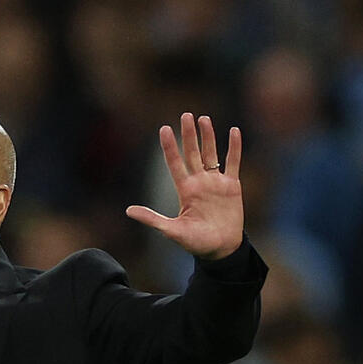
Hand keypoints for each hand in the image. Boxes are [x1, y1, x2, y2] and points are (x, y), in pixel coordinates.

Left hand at [126, 113, 243, 259]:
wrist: (220, 249)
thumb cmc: (195, 242)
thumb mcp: (172, 230)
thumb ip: (152, 219)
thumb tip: (128, 210)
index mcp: (185, 191)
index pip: (175, 163)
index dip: (169, 147)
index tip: (163, 129)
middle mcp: (199, 183)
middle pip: (192, 153)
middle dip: (188, 135)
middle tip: (185, 115)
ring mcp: (216, 183)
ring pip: (211, 153)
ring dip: (208, 137)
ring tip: (204, 118)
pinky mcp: (232, 186)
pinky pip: (233, 162)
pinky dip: (234, 148)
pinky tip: (233, 131)